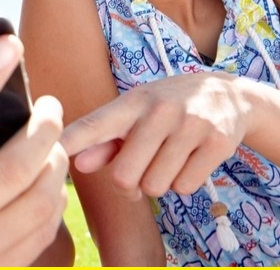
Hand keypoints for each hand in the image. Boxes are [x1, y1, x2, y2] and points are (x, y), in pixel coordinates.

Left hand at [60, 73, 252, 198]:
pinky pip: (185, 186)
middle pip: (125, 176)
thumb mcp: (135, 115)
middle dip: (129, 184)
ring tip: (168, 159)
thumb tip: (78, 164)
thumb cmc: (167, 109)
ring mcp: (190, 125)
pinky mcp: (217, 142)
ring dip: (159, 183)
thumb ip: (105, 141)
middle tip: (140, 170)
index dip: (71, 141)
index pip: (94, 125)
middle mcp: (159, 110)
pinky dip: (184, 183)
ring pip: (156, 186)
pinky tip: (190, 159)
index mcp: (131, 103)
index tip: (50, 151)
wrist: (229, 93)